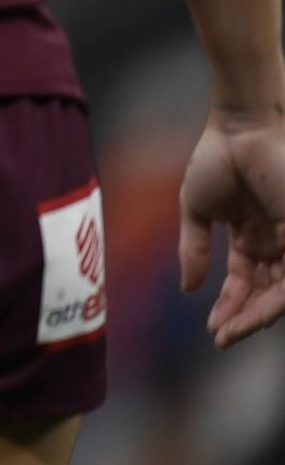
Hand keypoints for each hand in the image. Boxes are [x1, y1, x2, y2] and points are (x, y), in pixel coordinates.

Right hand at [180, 113, 284, 347]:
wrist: (242, 128)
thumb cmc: (217, 157)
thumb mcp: (196, 208)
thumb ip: (193, 248)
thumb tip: (188, 288)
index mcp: (251, 235)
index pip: (244, 281)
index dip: (229, 306)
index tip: (213, 329)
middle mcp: (275, 243)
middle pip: (263, 292)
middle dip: (243, 317)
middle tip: (223, 337)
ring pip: (280, 290)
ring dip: (257, 314)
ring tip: (233, 331)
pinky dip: (274, 299)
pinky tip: (252, 311)